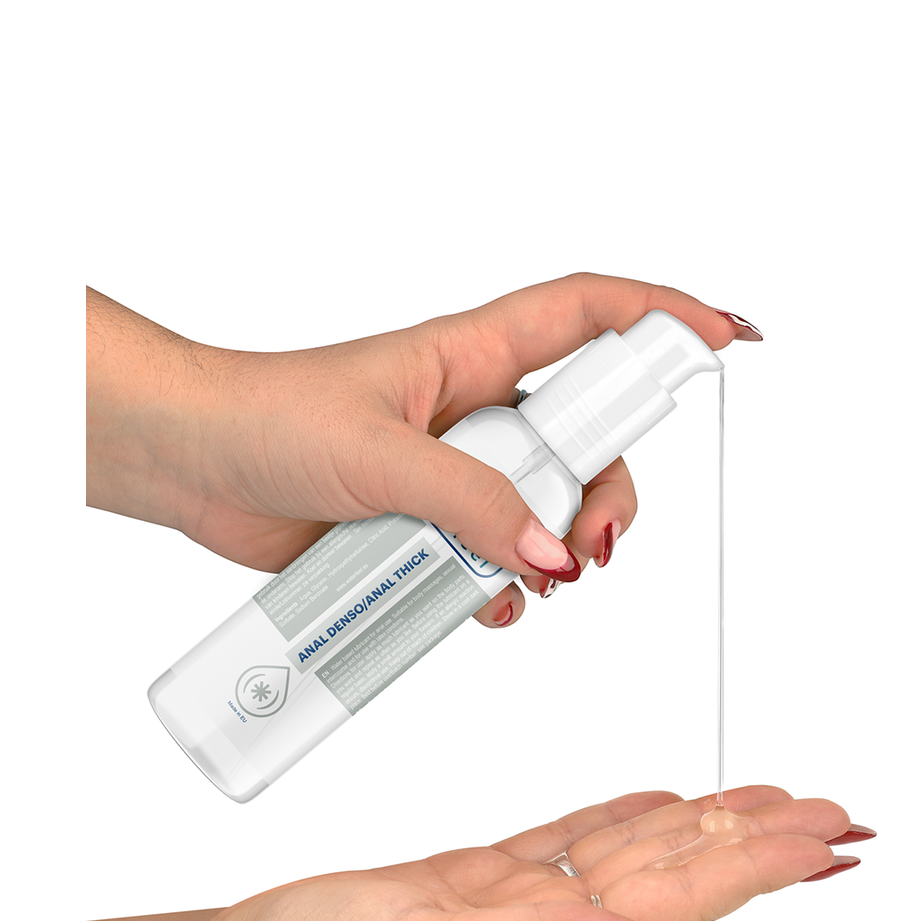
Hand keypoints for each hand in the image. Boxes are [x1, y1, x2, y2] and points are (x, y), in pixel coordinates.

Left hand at [87, 274, 761, 627]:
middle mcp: (476, 412)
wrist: (191, 467)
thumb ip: (468, 501)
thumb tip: (545, 549)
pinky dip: (502, 591)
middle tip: (592, 542)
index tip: (728, 338)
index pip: (589, 315)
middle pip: (587, 442)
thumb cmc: (266, 419)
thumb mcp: (377, 453)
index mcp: (473, 356)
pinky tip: (486, 605)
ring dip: (554, 551)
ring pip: (547, 510)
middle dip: (609, 491)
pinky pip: (494, 563)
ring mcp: (455, 475)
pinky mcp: (425, 531)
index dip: (663, 315)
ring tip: (531, 581)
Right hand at [191, 787, 871, 920]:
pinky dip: (615, 817)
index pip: (674, 905)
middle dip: (751, 839)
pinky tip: (655, 804)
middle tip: (827, 811)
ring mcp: (508, 904)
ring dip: (699, 823)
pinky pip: (561, 841)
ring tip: (765, 798)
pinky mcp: (470, 882)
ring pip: (625, 851)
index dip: (752, 870)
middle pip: (668, 874)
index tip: (821, 845)